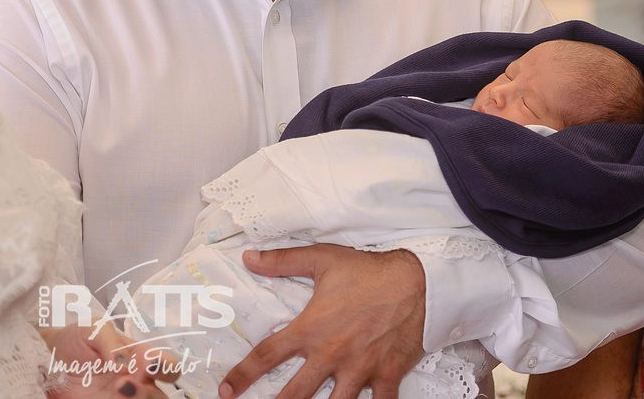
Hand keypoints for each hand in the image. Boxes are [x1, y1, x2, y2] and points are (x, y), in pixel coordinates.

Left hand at [42, 324, 179, 397]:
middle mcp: (137, 382)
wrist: (47, 358)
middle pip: (161, 396)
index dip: (166, 368)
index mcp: (142, 358)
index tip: (150, 364)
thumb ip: (111, 341)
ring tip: (116, 391)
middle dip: (148, 393)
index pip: (168, 366)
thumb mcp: (94, 328)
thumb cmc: (76, 339)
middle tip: (124, 383)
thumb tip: (124, 362)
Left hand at [220, 245, 426, 398]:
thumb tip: (249, 258)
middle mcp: (331, 354)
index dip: (243, 375)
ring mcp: (359, 370)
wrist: (417, 281)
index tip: (227, 391)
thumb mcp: (321, 259)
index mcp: (311, 329)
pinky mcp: (386, 376)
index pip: (267, 355)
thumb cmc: (368, 271)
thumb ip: (282, 261)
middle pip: (295, 394)